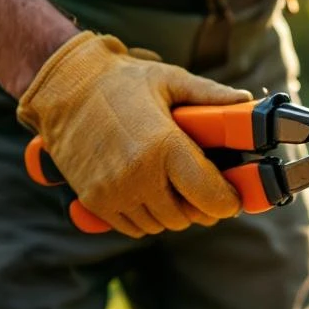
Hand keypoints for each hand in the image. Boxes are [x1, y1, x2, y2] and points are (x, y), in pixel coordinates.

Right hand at [17, 32, 252, 237]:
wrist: (62, 88)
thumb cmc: (121, 81)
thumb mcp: (170, 80)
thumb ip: (211, 95)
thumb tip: (247, 102)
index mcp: (164, 147)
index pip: (210, 197)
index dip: (228, 201)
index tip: (233, 195)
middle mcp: (138, 176)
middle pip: (188, 217)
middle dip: (202, 206)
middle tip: (205, 188)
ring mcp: (113, 192)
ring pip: (163, 225)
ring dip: (175, 212)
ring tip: (176, 187)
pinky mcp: (94, 202)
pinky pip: (134, 228)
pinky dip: (148, 217)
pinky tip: (151, 193)